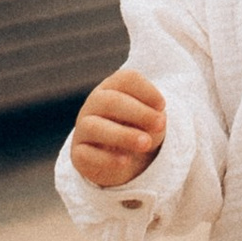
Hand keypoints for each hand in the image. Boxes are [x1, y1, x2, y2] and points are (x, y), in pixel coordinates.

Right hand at [70, 70, 167, 186]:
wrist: (124, 157)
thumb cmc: (140, 128)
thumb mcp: (150, 120)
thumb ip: (154, 118)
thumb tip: (156, 122)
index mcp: (113, 87)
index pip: (126, 79)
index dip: (146, 90)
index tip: (162, 106)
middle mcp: (94, 103)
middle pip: (110, 101)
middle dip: (138, 113)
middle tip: (160, 125)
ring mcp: (83, 127)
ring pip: (94, 127)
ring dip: (123, 135)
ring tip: (145, 144)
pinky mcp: (79, 153)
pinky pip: (86, 154)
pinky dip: (107, 158)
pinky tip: (125, 161)